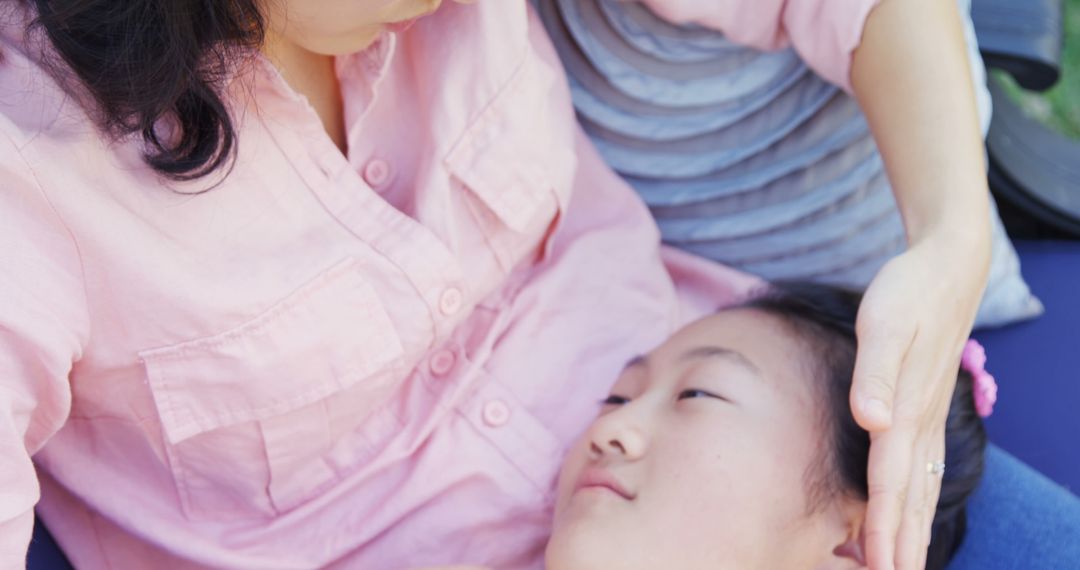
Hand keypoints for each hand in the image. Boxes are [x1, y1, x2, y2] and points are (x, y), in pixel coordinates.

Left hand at [851, 231, 988, 569]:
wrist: (947, 266)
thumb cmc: (909, 292)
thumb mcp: (885, 323)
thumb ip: (876, 372)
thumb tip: (872, 420)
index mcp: (906, 410)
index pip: (891, 482)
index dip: (884, 528)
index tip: (880, 568)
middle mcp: (921, 421)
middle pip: (911, 496)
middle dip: (902, 544)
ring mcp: (928, 416)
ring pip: (921, 485)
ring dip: (912, 527)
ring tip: (903, 564)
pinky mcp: (926, 406)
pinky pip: (923, 466)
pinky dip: (917, 497)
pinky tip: (912, 509)